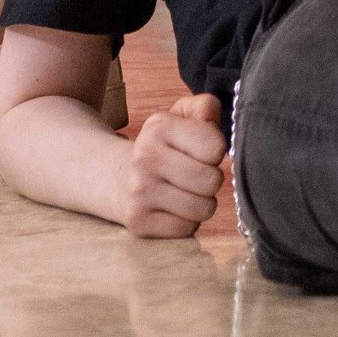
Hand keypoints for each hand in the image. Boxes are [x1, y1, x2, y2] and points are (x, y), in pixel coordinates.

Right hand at [122, 93, 226, 238]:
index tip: (204, 152)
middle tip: (198, 176)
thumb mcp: (181, 117)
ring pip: (202, 209)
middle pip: (211, 181)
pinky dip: (188, 222)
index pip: (215, 147)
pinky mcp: (139, 222)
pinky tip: (175, 209)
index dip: (216, 151)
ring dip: (203, 203)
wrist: (121, 179)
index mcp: (159, 127)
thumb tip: (211, 119)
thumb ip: (205, 107)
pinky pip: (187, 229)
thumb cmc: (165, 147)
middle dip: (212, 180)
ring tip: (189, 193)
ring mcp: (139, 192)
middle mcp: (145, 158)